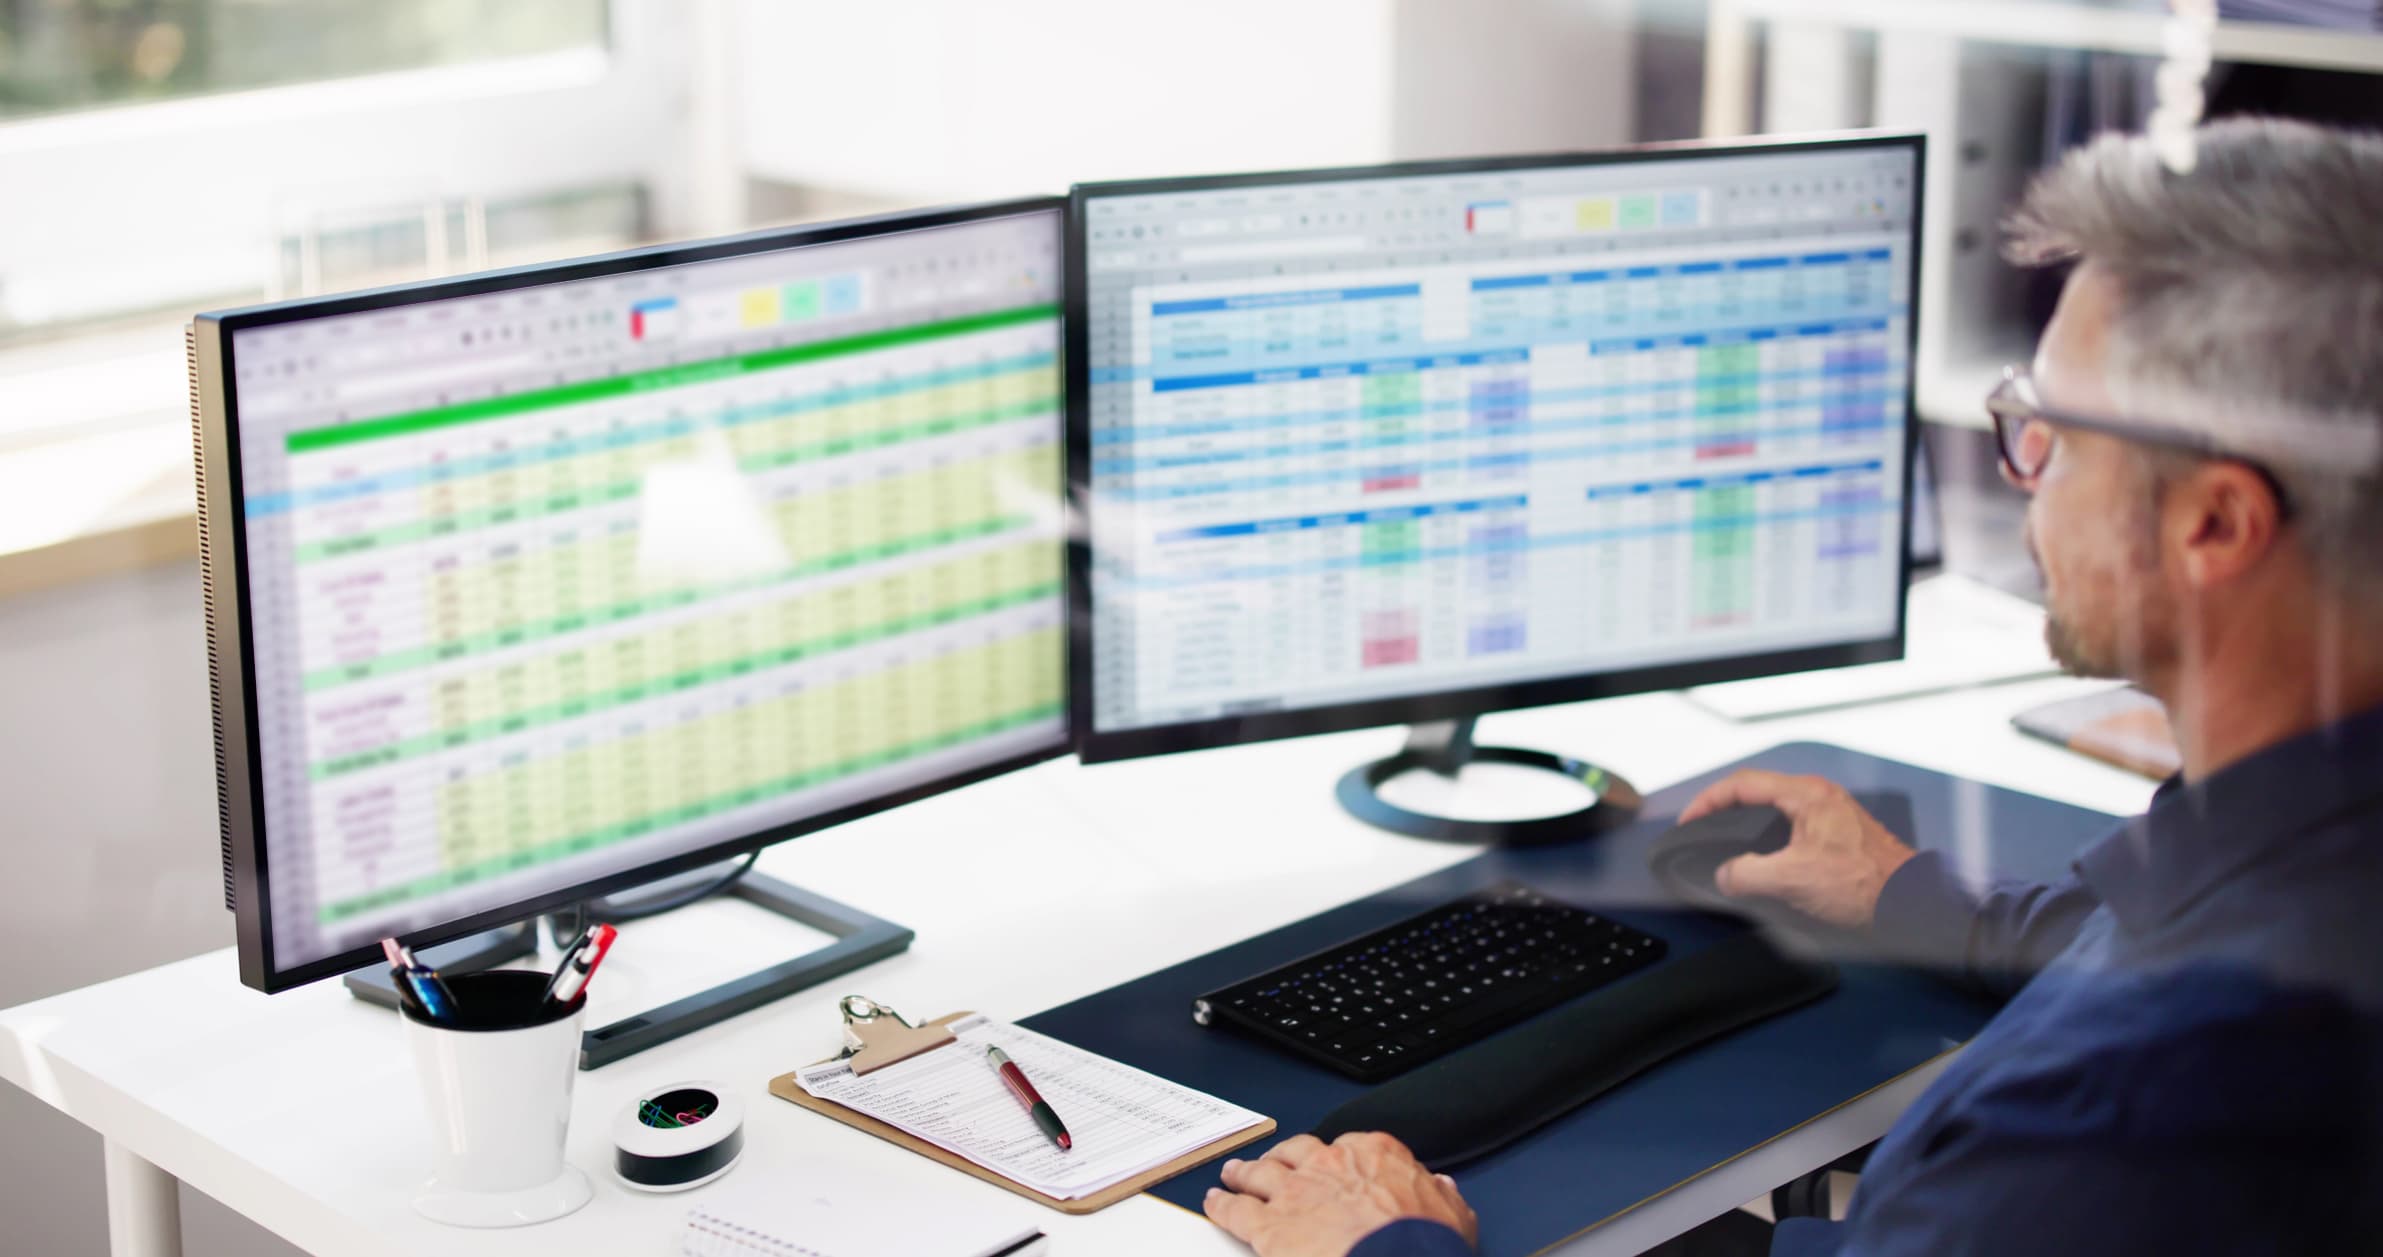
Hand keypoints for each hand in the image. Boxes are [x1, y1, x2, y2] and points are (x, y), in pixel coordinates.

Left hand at [1204, 1132, 1478, 1256]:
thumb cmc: (1424, 1244)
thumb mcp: (1452, 1215)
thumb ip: (1442, 1197)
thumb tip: (1442, 1188)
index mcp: (1375, 1155)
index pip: (1351, 1146)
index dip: (1338, 1158)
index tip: (1335, 1165)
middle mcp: (1330, 1164)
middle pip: (1298, 1152)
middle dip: (1284, 1156)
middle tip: (1274, 1161)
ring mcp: (1295, 1192)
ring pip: (1261, 1172)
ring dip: (1245, 1172)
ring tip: (1233, 1173)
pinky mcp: (1270, 1225)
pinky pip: (1237, 1209)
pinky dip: (1222, 1204)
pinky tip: (1214, 1203)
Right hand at [1677, 771, 1917, 927]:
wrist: (1910, 904)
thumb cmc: (1867, 885)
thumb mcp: (1792, 880)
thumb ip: (1747, 874)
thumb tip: (1727, 875)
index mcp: (1807, 795)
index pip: (1743, 784)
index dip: (1708, 801)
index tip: (1690, 819)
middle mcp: (1821, 798)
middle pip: (1759, 793)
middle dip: (1726, 809)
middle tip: (1704, 825)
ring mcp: (1832, 816)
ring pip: (1776, 812)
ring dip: (1749, 826)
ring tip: (1729, 843)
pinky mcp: (1839, 837)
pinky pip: (1792, 829)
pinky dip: (1770, 840)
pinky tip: (1766, 861)